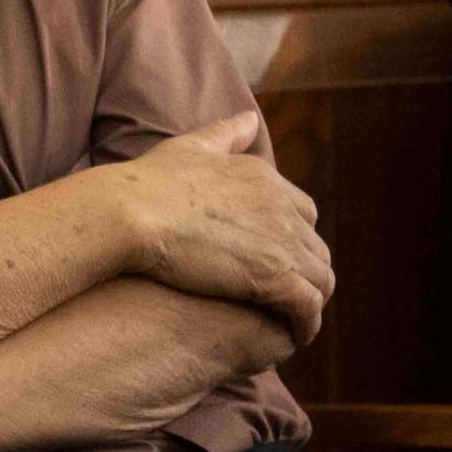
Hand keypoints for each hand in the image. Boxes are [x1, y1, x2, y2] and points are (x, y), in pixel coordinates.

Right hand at [114, 109, 333, 345]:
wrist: (131, 212)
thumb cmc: (149, 182)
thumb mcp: (190, 146)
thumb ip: (226, 133)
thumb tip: (251, 117)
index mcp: (264, 177)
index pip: (304, 212)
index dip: (295, 237)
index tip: (278, 257)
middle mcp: (282, 206)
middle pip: (316, 247)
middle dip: (307, 270)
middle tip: (287, 294)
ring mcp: (282, 241)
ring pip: (321, 278)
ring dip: (312, 299)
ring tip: (294, 319)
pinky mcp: (275, 276)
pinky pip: (309, 307)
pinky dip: (308, 323)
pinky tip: (294, 334)